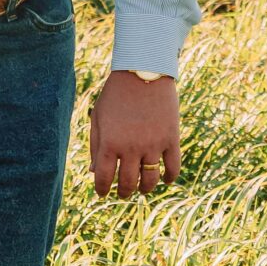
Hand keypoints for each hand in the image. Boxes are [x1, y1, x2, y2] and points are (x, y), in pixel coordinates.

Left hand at [89, 71, 179, 198]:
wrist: (143, 71)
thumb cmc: (116, 94)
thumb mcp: (98, 117)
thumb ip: (95, 145)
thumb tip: (93, 172)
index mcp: (109, 142)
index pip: (103, 178)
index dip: (102, 190)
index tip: (103, 193)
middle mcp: (130, 147)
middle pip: (127, 183)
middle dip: (123, 192)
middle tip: (123, 194)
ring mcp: (153, 144)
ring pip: (150, 180)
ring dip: (145, 188)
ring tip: (142, 188)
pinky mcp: (171, 139)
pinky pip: (173, 167)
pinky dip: (169, 178)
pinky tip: (165, 180)